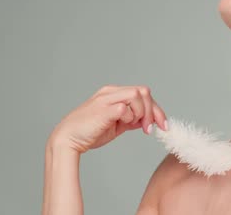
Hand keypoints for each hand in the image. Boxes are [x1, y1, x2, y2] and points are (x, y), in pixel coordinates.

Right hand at [48, 85, 167, 153]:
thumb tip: (146, 121)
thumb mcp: (115, 126)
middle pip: (144, 91)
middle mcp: (110, 92)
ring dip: (142, 113)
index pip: (142, 94)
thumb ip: (130, 120)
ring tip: (137, 126)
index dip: (156, 109)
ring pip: (138, 95)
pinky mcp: (104, 109)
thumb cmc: (89, 133)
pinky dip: (130, 117)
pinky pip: (126, 107)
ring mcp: (106, 99)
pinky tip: (125, 126)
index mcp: (113, 93)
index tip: (162, 125)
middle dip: (153, 111)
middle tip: (151, 128)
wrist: (68, 140)